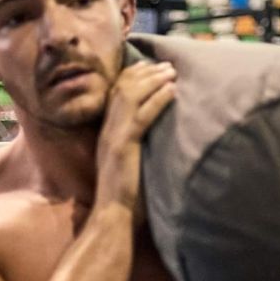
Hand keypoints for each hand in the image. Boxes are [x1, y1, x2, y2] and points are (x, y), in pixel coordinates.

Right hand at [95, 61, 175, 210]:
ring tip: (172, 72)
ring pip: (131, 97)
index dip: (132, 76)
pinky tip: (172, 90)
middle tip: (166, 64)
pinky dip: (158, 99)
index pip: (116, 94)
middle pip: (122, 89)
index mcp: (107, 132)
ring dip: (153, 81)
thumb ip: (135, 143)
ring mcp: (114, 137)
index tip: (150, 67)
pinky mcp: (123, 146)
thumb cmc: (126, 196)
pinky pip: (142, 116)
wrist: (113, 215)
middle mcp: (107, 130)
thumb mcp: (129, 162)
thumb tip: (155, 130)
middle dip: (145, 73)